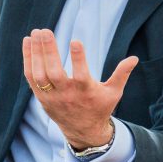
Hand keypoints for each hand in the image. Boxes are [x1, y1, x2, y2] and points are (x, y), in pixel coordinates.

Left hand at [22, 29, 137, 148]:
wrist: (83, 131)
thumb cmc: (100, 107)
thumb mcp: (114, 93)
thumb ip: (121, 74)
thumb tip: (135, 58)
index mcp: (86, 92)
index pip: (81, 75)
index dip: (78, 58)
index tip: (75, 40)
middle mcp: (66, 95)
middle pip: (54, 73)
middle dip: (48, 51)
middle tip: (45, 30)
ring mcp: (51, 97)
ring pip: (39, 74)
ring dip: (35, 53)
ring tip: (35, 32)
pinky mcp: (41, 97)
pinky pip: (31, 77)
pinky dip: (28, 59)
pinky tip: (27, 42)